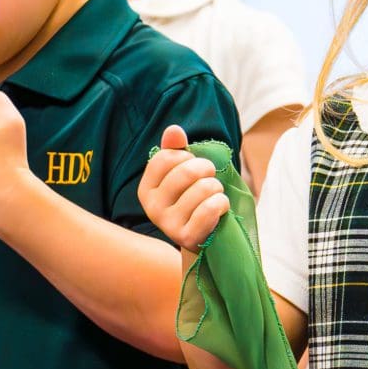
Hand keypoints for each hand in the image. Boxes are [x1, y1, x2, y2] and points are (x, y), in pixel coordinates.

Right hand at [139, 127, 229, 249]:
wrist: (201, 238)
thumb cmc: (191, 200)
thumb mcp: (181, 174)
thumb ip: (176, 150)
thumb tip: (174, 130)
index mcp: (146, 189)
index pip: (166, 158)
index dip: (186, 157)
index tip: (192, 165)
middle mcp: (152, 208)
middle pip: (187, 171)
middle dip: (206, 169)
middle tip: (210, 178)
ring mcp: (168, 224)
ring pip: (203, 188)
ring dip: (217, 187)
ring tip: (214, 194)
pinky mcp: (187, 237)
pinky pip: (210, 208)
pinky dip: (222, 203)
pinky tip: (220, 206)